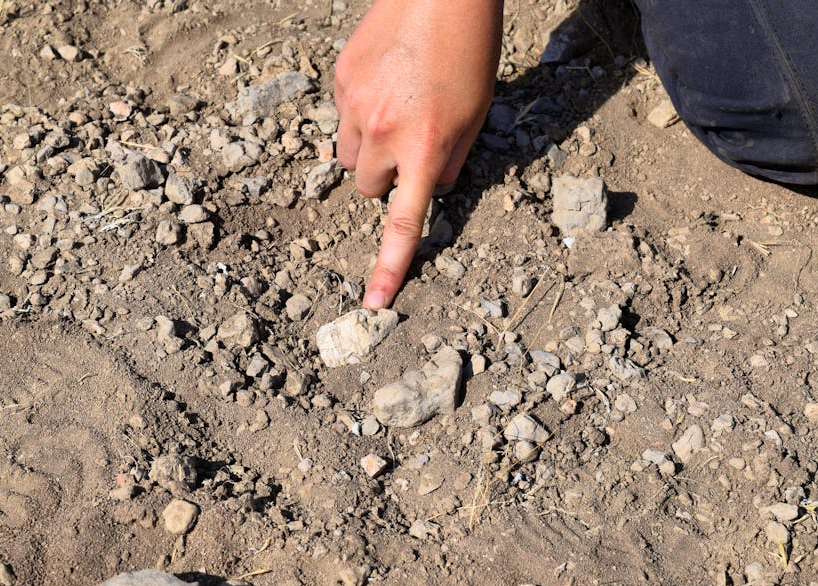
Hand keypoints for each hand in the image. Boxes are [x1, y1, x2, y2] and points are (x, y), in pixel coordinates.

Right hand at [334, 0, 502, 308]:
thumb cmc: (471, 50)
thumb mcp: (477, 115)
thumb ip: (450, 160)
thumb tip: (427, 187)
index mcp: (424, 145)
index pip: (404, 220)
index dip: (390, 265)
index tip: (375, 303)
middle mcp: (382, 131)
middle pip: (366, 187)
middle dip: (383, 177)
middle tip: (407, 146)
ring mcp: (354, 104)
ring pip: (347, 155)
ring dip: (367, 149)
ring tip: (394, 110)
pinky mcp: (339, 80)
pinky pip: (341, 116)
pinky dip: (359, 112)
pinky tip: (384, 81)